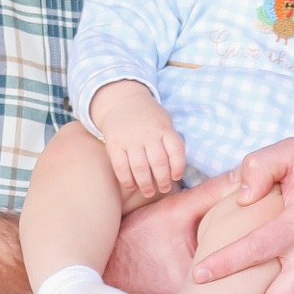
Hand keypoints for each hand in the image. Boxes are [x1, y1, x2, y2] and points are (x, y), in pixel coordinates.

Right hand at [91, 81, 185, 201]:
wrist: (122, 101)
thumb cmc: (149, 117)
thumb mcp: (164, 121)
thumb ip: (171, 141)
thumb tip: (177, 168)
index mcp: (163, 128)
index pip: (176, 149)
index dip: (178, 166)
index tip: (176, 177)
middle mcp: (147, 133)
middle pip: (158, 162)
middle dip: (163, 180)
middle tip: (164, 188)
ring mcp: (130, 139)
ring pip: (139, 167)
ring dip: (145, 184)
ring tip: (149, 192)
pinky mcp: (114, 144)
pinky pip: (120, 166)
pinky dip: (127, 180)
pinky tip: (131, 186)